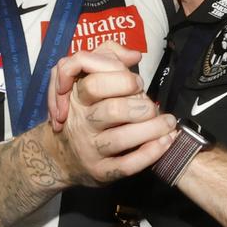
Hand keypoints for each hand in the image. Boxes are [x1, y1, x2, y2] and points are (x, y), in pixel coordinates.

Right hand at [43, 48, 174, 186]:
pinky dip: (150, 153)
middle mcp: (81, 123)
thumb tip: (134, 55)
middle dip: (139, 105)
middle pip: (111, 110)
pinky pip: (127, 165)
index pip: (94, 82)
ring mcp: (89, 149)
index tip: (136, 82)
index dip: (121, 78)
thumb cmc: (83, 113)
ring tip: (167, 122)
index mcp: (77, 98)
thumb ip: (107, 58)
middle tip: (151, 105)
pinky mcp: (101, 171)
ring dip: (151, 129)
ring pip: (120, 138)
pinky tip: (164, 142)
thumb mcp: (85, 82)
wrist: (59, 158)